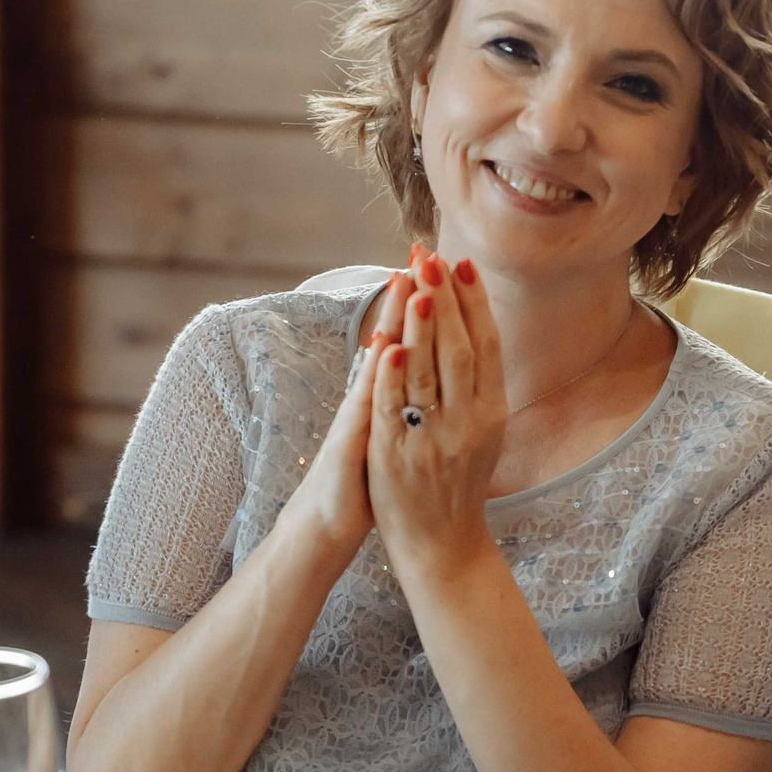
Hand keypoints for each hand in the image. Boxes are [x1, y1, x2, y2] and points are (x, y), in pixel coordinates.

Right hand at [272, 268, 408, 555]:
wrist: (332, 519)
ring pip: (379, 361)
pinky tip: (384, 349)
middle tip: (422, 252)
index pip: (408, 337)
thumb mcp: (389, 425)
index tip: (440, 261)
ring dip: (393, 321)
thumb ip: (401, 390)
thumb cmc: (366, 471)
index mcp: (386, 391)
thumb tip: (415, 355)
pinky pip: (365, 404)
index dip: (423, 302)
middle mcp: (371, 395)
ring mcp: (359, 414)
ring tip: (406, 281)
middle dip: (410, 295)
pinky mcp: (350, 442)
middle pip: (393, 336)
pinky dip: (376, 377)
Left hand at [369, 245, 507, 579]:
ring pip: (429, 373)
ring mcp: (433, 439)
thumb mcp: (483, 432)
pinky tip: (388, 345)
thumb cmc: (459, 484)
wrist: (443, 546)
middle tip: (432, 257)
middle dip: (446, 299)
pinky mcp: (398, 456)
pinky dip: (391, 377)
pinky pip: (393, 409)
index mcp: (492, 412)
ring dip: (422, 326)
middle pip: (459, 349)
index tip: (462, 263)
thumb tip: (475, 330)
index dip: (474, 302)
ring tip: (417, 284)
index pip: (486, 344)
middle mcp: (469, 422)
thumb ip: (478, 386)